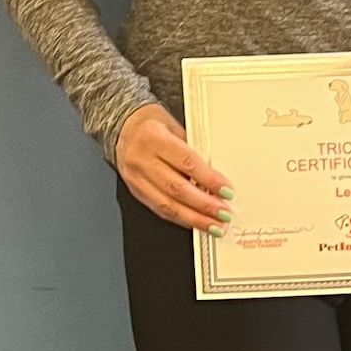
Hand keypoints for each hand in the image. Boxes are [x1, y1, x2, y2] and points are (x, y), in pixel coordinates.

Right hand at [116, 102, 233, 231]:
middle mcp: (142, 159)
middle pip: (177, 188)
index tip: (226, 191)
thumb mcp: (175, 126)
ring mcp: (136, 178)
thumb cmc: (152, 125)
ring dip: (194, 218)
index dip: (209, 180)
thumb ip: (193, 149)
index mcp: (153, 138)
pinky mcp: (136, 191)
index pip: (186, 162)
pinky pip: (159, 209)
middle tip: (224, 213)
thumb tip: (216, 175)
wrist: (123, 128)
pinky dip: (180, 218)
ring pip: (167, 205)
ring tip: (214, 225)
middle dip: (204, 205)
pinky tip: (195, 222)